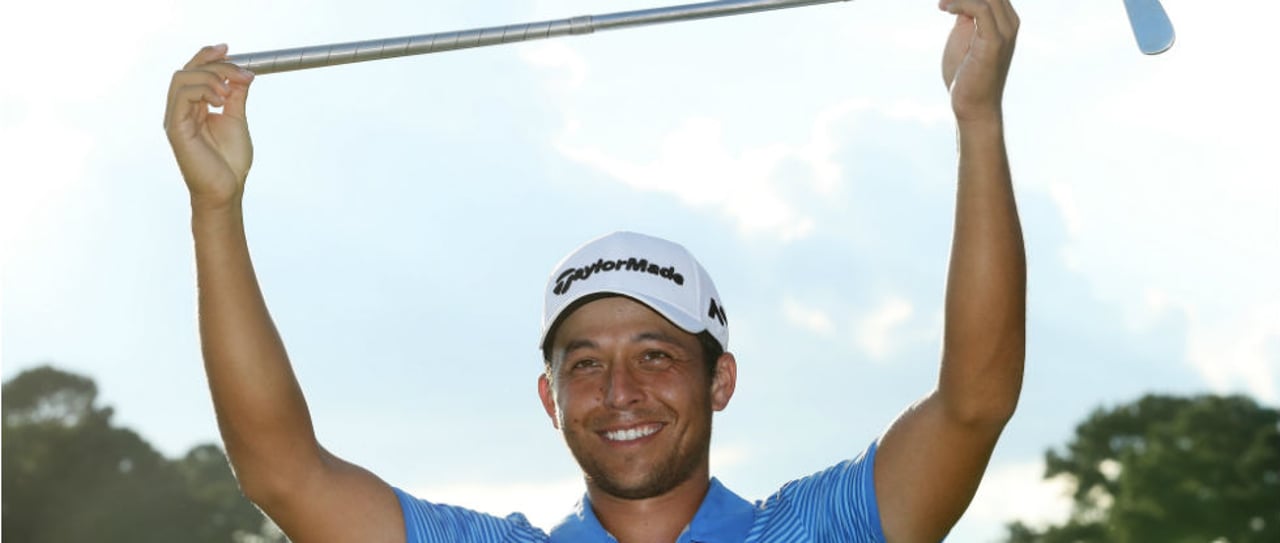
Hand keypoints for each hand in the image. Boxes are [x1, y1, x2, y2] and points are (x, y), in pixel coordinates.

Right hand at [164, 44, 255, 210]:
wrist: (227, 189)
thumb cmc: (230, 161)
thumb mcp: (236, 119)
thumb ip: (236, 95)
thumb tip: (242, 72)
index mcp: (194, 107)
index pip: (194, 71)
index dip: (208, 56)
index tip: (228, 49)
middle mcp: (181, 109)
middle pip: (187, 70)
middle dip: (214, 64)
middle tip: (240, 72)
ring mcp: (176, 118)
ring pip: (182, 78)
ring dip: (210, 77)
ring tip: (229, 92)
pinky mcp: (175, 127)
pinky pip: (181, 96)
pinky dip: (203, 90)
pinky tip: (220, 101)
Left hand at [939, 0, 1017, 123]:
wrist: (973, 107)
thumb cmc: (966, 76)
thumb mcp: (963, 37)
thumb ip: (965, 15)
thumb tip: (958, 0)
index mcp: (1005, 20)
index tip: (944, 0)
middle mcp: (1010, 23)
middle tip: (942, 1)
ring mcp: (1005, 32)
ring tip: (942, 4)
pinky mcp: (994, 42)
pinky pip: (981, 9)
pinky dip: (962, 3)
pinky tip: (946, 9)